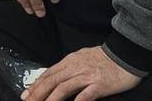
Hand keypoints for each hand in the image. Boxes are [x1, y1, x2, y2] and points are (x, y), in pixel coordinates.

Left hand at [22, 46, 139, 100]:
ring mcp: (87, 76)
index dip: (36, 84)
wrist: (125, 55)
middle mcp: (75, 67)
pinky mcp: (99, 85)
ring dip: (51, 99)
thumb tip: (54, 76)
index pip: (49, 73)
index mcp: (70, 61)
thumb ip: (68, 67)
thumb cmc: (104, 58)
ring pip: (64, 88)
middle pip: (52, 81)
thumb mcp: (81, 58)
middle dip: (38, 93)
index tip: (27, 94)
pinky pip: (85, 95)